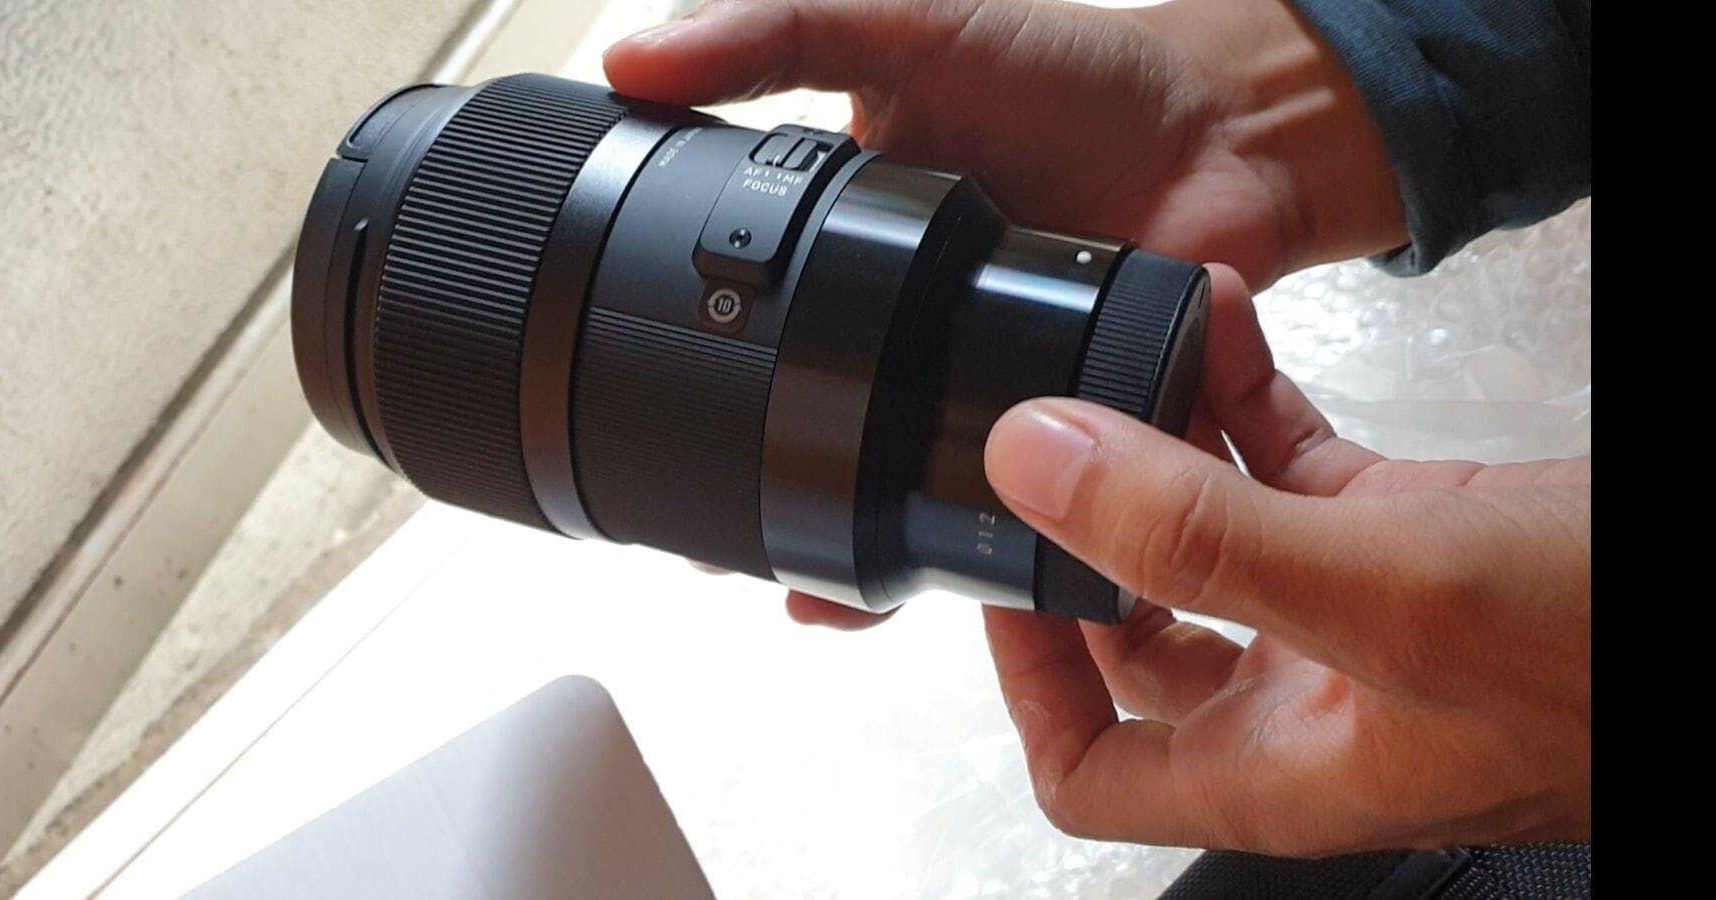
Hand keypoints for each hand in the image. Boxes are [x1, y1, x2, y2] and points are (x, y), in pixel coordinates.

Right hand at [610, 0, 1412, 627]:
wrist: (1233, 132)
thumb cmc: (1081, 77)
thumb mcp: (908, 34)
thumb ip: (779, 37)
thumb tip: (635, 61)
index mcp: (863, 260)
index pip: (757, 338)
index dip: (703, 397)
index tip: (653, 443)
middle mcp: (920, 343)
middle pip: (825, 441)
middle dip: (772, 512)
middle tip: (722, 555)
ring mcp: (1000, 396)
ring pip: (915, 497)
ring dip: (865, 554)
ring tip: (812, 593)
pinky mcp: (1085, 438)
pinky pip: (1034, 518)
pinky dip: (998, 561)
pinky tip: (951, 587)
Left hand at [978, 264, 1589, 853]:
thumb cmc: (1616, 655)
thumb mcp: (1387, 592)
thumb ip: (1202, 538)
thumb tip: (1037, 468)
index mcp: (1282, 763)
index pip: (1093, 768)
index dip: (1025, 681)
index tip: (997, 565)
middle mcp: (1309, 698)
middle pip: (1139, 630)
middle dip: (1089, 520)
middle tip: (1048, 427)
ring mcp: (1362, 615)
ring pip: (1214, 528)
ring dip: (1162, 433)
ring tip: (1132, 336)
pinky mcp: (1417, 537)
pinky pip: (1298, 468)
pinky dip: (1252, 399)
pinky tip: (1231, 322)